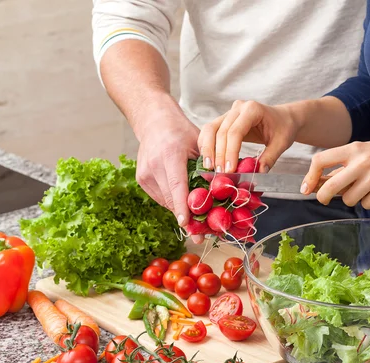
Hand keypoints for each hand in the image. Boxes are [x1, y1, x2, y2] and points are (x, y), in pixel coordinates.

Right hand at [133, 95, 203, 241]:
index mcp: (170, 155)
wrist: (154, 121)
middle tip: (203, 235)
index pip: (177, 185)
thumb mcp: (200, 144)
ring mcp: (145, 174)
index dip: (183, 206)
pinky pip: (162, 198)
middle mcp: (153, 166)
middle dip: (187, 218)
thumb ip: (210, 165)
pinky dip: (174, 203)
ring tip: (198, 224)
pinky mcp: (142, 180)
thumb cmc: (181, 131)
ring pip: (166, 202)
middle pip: (171, 199)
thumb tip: (227, 187)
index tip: (186, 223)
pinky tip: (186, 205)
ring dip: (182, 213)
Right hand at [198, 100, 298, 172]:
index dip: (230, 152)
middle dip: (218, 154)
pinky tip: (208, 159)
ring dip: (207, 149)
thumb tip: (258, 172)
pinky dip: (207, 145)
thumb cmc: (284, 128)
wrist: (283, 118)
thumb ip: (270, 157)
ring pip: (210, 129)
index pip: (235, 131)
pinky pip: (210, 131)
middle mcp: (238, 108)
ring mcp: (229, 112)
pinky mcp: (224, 119)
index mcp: (253, 109)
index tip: (229, 170)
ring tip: (209, 167)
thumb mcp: (281, 143)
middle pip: (221, 131)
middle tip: (219, 173)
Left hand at [301, 139, 369, 208]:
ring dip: (351, 199)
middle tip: (323, 199)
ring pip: (348, 199)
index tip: (307, 187)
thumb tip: (315, 183)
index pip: (321, 160)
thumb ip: (342, 167)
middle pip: (331, 186)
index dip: (310, 176)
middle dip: (322, 196)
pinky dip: (368, 202)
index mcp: (354, 149)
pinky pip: (366, 204)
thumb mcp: (363, 153)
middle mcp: (363, 161)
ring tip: (363, 190)